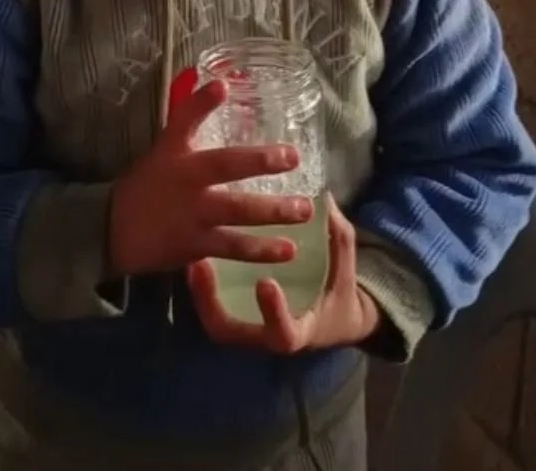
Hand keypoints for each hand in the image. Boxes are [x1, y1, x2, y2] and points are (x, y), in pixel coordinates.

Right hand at [108, 79, 311, 278]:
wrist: (114, 232)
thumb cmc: (146, 184)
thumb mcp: (164, 148)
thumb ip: (190, 118)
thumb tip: (219, 83)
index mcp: (176, 154)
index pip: (185, 120)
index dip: (201, 102)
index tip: (224, 85)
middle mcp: (187, 183)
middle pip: (225, 167)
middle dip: (260, 161)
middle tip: (295, 156)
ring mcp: (193, 216)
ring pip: (238, 212)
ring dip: (273, 212)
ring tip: (305, 209)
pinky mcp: (198, 247)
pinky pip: (235, 249)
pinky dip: (262, 252)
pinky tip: (288, 250)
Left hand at [186, 195, 379, 353]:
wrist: (333, 321)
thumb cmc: (338, 294)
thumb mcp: (344, 271)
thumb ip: (337, 239)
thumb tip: (324, 198)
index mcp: (300, 332)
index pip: (283, 333)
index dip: (274, 312)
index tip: (266, 282)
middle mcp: (267, 337)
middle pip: (228, 333)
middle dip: (209, 302)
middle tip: (199, 265)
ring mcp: (248, 330)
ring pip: (214, 321)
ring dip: (199, 293)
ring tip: (191, 256)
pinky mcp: (237, 317)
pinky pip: (215, 308)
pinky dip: (202, 289)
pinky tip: (194, 255)